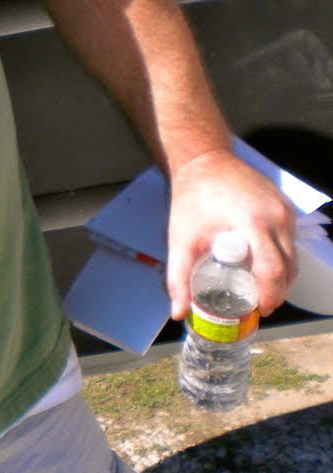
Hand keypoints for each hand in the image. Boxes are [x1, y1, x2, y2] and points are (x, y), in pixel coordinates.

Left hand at [166, 149, 297, 319]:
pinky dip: (282, 257)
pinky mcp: (285, 205)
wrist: (203, 160)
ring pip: (293, 255)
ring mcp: (284, 209)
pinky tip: (264, 266)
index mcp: (254, 224)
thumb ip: (178, 277)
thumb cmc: (191, 199)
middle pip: (288, 267)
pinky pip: (290, 239)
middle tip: (259, 304)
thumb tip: (178, 312)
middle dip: (278, 291)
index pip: (272, 270)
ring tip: (261, 290)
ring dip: (282, 275)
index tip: (258, 309)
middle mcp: (276, 216)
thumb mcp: (181, 239)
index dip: (269, 295)